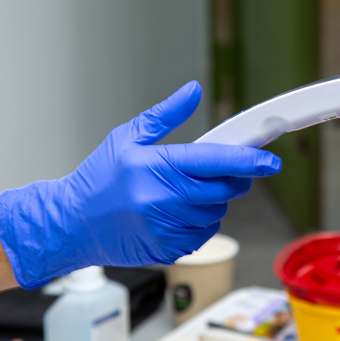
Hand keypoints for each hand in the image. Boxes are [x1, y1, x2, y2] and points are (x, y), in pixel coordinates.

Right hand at [0, 81, 281, 287]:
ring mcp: (165, 227)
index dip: (249, 161)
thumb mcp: (127, 138)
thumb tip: (192, 91)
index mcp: (156, 166)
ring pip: (216, 214)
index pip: (215, 161)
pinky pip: (203, 235)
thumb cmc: (97, 180)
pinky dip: (199, 224)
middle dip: (233, 180)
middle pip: (224, 190)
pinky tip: (176, 214)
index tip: (270, 162)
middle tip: (223, 173)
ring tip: (183, 194)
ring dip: (212, 203)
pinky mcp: (167, 249)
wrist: (69, 225)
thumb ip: (165, 115)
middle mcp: (162, 199)